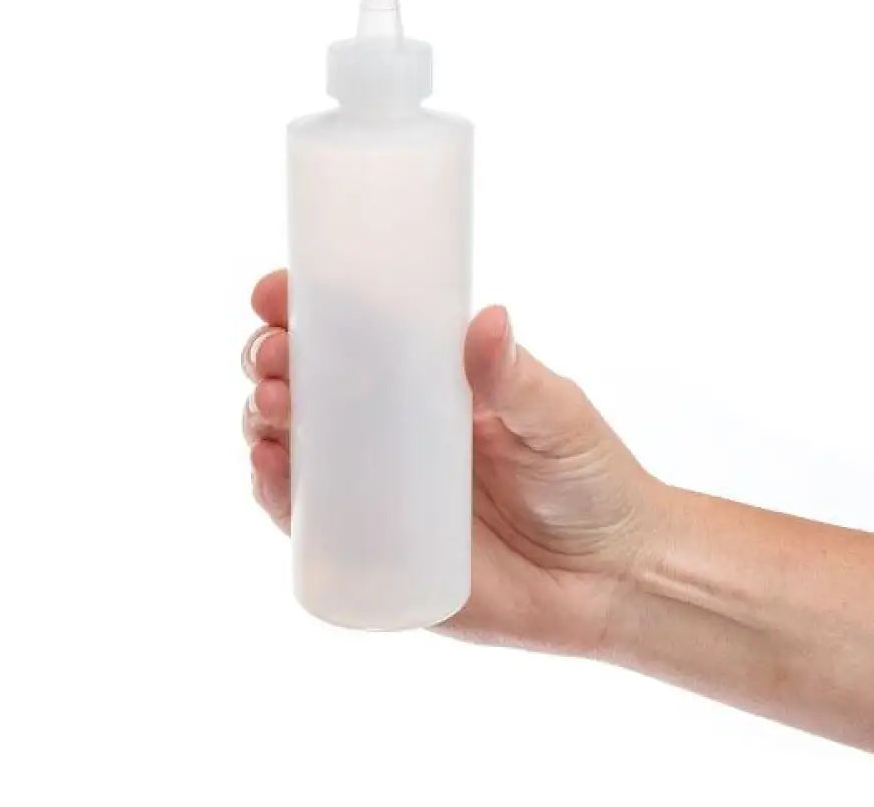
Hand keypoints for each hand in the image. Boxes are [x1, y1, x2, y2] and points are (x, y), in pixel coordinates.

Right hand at [242, 269, 668, 654]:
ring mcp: (375, 489)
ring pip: (293, 445)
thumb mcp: (556, 417)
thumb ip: (517, 377)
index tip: (275, 293)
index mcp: (426, 382)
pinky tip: (267, 466)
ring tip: (267, 407)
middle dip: (271, 361)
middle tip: (272, 356)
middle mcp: (389, 431)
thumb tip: (488, 320)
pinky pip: (307, 519)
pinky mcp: (371, 549)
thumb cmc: (589, 481)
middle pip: (306, 384)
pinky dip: (275, 492)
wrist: (610, 580)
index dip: (303, 310)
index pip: (350, 334)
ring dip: (262, 420)